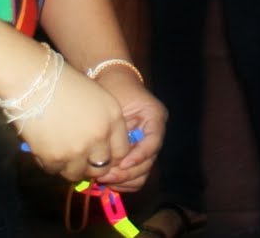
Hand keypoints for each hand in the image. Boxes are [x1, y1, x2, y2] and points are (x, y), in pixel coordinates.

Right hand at [14, 64, 130, 184]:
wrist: (35, 82)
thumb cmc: (65, 84)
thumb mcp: (97, 99)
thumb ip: (105, 123)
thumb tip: (102, 148)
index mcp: (113, 118)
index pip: (121, 152)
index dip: (110, 155)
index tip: (99, 154)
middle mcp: (99, 137)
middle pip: (102, 167)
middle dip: (91, 165)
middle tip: (80, 159)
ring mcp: (77, 150)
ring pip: (78, 174)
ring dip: (71, 167)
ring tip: (62, 154)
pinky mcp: (54, 158)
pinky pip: (56, 171)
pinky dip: (52, 164)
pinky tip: (47, 150)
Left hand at [89, 68, 165, 191]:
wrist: (111, 80)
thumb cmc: (113, 87)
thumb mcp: (116, 103)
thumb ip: (116, 128)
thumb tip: (110, 157)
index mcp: (155, 118)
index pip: (153, 143)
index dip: (138, 156)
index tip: (122, 163)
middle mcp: (154, 134)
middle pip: (148, 163)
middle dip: (126, 172)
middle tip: (105, 175)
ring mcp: (145, 146)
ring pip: (142, 174)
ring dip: (124, 180)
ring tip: (104, 178)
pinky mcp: (135, 154)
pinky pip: (135, 175)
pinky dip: (122, 180)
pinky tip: (107, 179)